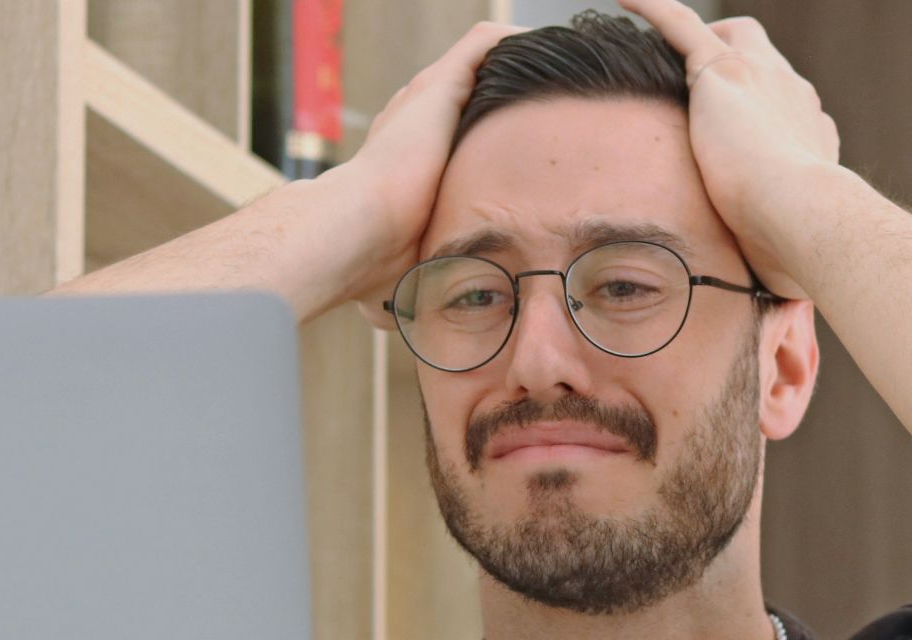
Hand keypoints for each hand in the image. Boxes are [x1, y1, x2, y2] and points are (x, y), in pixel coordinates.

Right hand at [327, 21, 526, 327]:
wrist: (352, 237)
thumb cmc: (372, 271)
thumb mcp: (403, 281)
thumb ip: (416, 288)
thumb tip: (414, 323)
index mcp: (402, 162)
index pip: (445, 139)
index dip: (481, 143)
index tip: (516, 158)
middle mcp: (410, 123)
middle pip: (465, 97)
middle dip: (507, 102)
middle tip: (552, 110)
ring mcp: (422, 101)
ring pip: (477, 66)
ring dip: (516, 69)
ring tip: (559, 71)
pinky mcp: (438, 87)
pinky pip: (484, 46)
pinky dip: (512, 44)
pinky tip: (547, 49)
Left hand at [615, 0, 842, 301]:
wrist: (807, 220)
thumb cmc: (804, 253)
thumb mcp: (789, 256)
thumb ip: (777, 263)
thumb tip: (776, 305)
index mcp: (810, 136)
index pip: (784, 111)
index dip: (762, 118)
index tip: (742, 136)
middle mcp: (792, 96)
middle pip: (763, 63)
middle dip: (737, 67)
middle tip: (706, 86)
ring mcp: (760, 78)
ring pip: (728, 36)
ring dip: (699, 37)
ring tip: (664, 41)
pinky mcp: (721, 72)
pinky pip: (680, 25)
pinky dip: (653, 9)